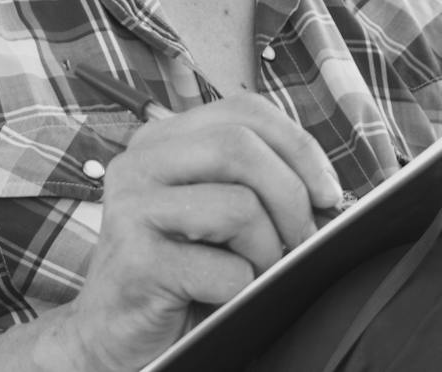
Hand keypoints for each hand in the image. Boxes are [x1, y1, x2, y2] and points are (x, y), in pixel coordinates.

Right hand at [55, 92, 344, 371]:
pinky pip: (225, 269)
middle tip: (303, 238)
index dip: (299, 145)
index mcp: (162, 138)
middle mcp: (140, 162)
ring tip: (254, 272)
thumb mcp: (214, 208)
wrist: (113, 331)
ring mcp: (131, 209)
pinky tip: (222, 295)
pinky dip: (242, 288)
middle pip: (242, 148)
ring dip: (268, 250)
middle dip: (292, 196)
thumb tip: (327, 188)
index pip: (245, 110)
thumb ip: (254, 180)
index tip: (328, 190)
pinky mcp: (136, 261)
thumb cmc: (179, 268)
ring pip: (239, 207)